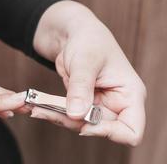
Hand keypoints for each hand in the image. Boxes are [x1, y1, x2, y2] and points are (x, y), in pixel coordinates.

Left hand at [32, 1, 146, 145]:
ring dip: (58, 118)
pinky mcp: (84, 105)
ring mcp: (100, 106)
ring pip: (80, 125)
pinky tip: (36, 106)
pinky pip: (69, 116)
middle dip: (74, 123)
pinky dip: (53, 112)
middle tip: (45, 111)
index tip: (85, 125)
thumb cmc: (89, 40)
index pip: (131, 131)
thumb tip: (76, 116)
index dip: (111, 133)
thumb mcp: (86, 61)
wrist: (75, 33)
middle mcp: (118, 104)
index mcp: (130, 94)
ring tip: (34, 107)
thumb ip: (81, 88)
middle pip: (100, 129)